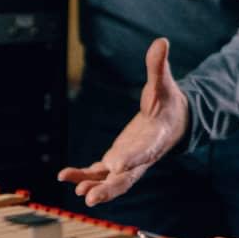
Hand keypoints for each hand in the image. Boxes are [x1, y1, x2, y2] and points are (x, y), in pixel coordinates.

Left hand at [57, 38, 188, 206]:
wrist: (174, 122)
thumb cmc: (168, 103)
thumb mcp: (164, 83)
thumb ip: (159, 67)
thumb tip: (161, 41)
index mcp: (156, 138)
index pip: (144, 151)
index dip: (131, 158)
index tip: (117, 164)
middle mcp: (142, 156)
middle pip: (127, 178)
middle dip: (109, 188)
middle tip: (91, 196)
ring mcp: (128, 162)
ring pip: (111, 181)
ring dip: (94, 186)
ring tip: (76, 191)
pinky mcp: (117, 162)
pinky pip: (99, 172)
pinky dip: (84, 175)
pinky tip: (65, 176)